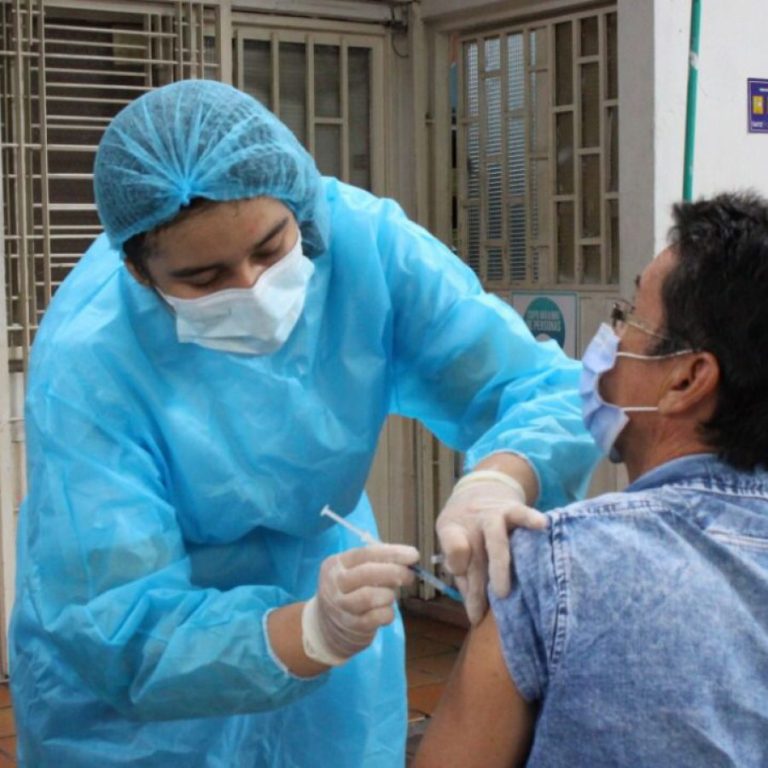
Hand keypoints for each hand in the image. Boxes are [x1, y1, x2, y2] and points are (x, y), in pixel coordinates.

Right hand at [302, 543, 418, 665]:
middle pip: (367, 573)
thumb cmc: (349, 592)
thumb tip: (408, 559)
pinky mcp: (351, 626)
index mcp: (335, 564)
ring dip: (388, 595)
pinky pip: (377, 617)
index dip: (392, 553)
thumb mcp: (353, 572)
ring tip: (389, 596)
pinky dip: (388, 613)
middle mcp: (334, 584)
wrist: (327, 628)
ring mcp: (340, 606)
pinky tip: (386, 612)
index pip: (365, 553)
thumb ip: (376, 564)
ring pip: (371, 596)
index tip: (413, 555)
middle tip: (410, 576)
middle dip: (394, 572)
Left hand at [436, 470, 546, 624]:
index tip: (463, 582)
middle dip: (477, 585)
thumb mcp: (453, 537)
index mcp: (452, 529)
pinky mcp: (512, 508)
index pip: (452, 548)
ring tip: (503, 591)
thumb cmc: (467, 523)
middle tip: (480, 611)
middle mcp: (471, 522)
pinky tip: (542, 525)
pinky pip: (522, 513)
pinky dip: (531, 518)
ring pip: (495, 539)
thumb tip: (471, 600)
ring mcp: (492, 515)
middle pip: (474, 556)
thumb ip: (460, 566)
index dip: (456, 564)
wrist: (481, 487)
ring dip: (498, 565)